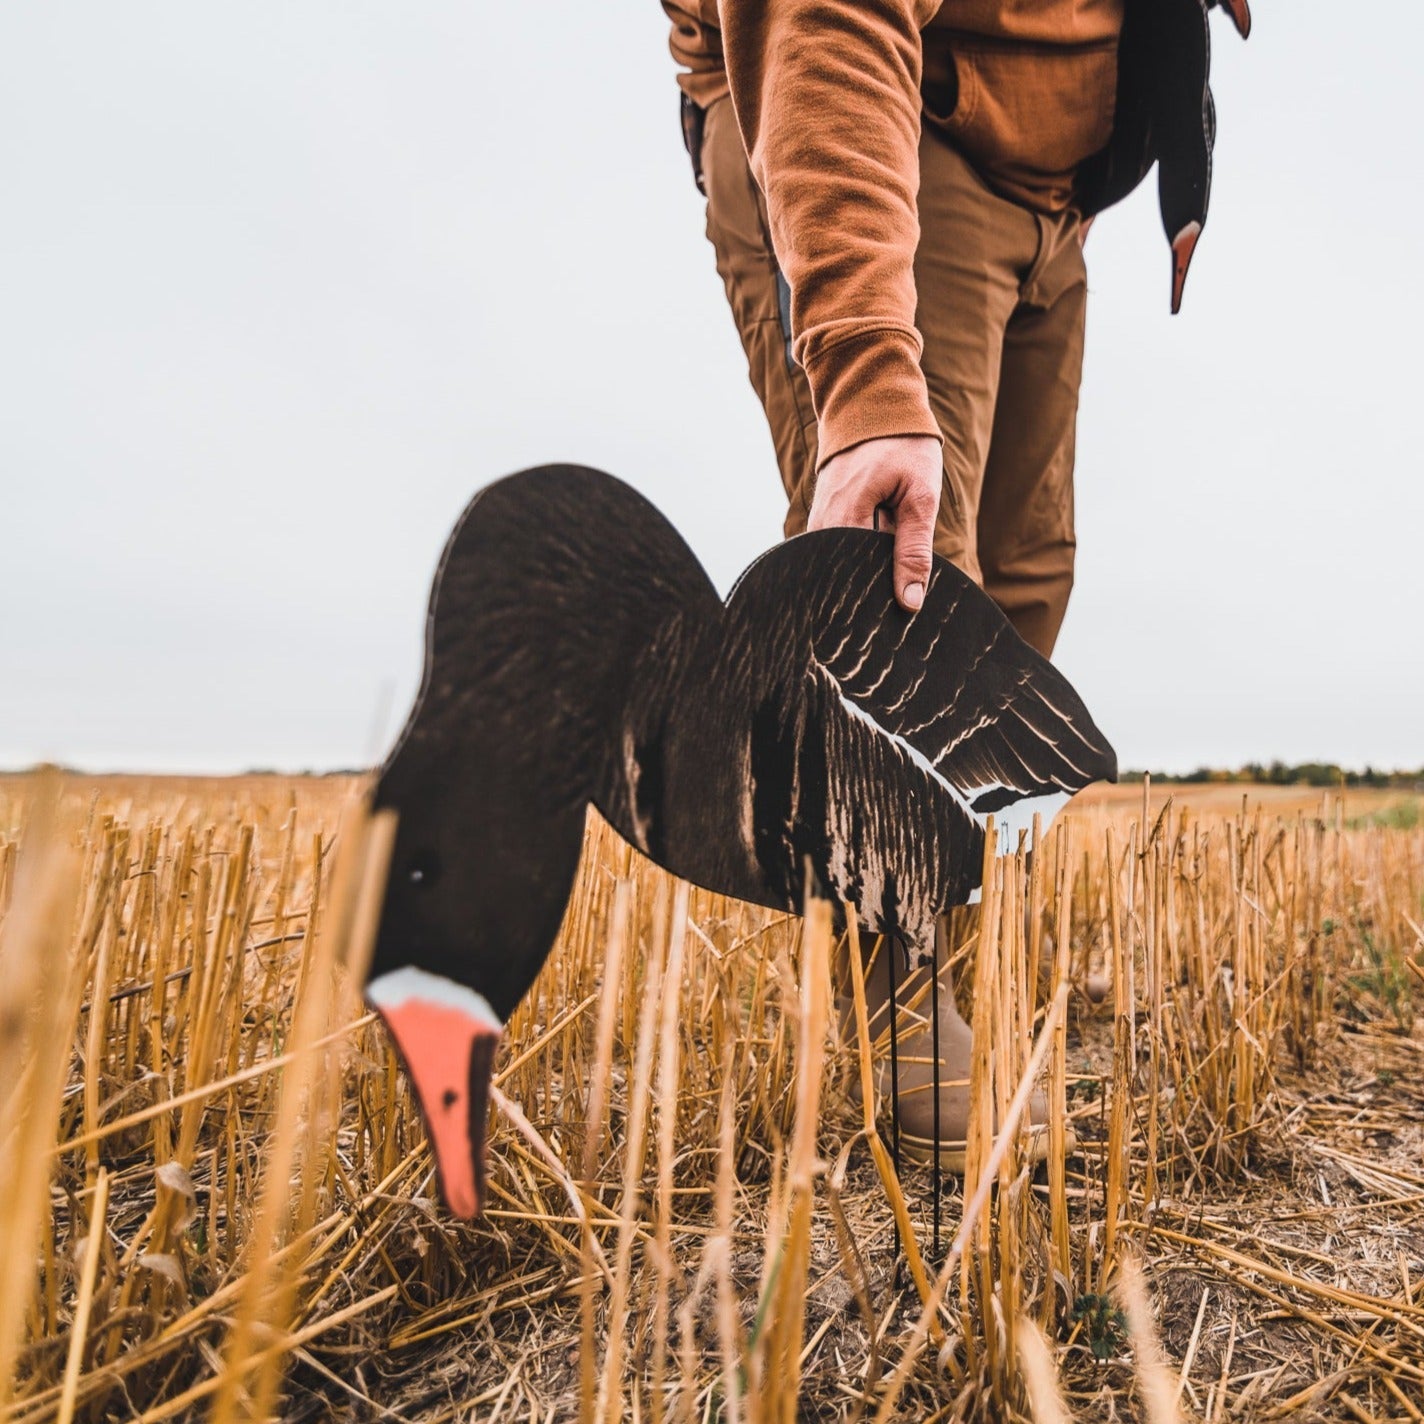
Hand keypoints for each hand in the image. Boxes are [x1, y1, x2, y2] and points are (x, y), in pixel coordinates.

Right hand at [808, 435, 941, 611]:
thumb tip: (910, 601)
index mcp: (842, 517)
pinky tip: (878, 551)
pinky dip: (859, 553)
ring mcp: (817, 520)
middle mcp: (821, 523)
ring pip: (839, 563)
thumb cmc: (903, 445)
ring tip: (888, 568)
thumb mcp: (921, 496)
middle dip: (870, 586)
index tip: (896, 609)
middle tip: (897, 594)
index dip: (876, 596)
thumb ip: (915, 549)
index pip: (853, 578)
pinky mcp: (822, 517)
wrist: (874, 404)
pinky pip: (837, 549)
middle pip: (842, 574)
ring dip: (865, 567)